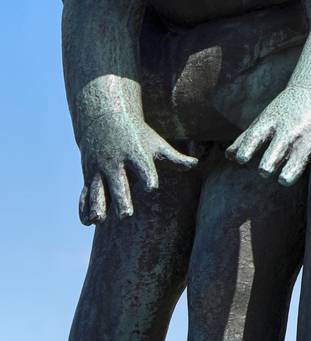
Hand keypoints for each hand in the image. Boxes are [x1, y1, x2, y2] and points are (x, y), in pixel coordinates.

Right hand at [78, 113, 198, 224]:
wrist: (104, 119)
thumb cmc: (136, 135)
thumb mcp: (156, 144)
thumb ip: (175, 158)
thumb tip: (197, 163)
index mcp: (135, 154)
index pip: (142, 166)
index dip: (147, 176)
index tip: (151, 187)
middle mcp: (116, 162)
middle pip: (118, 182)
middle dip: (121, 197)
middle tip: (126, 215)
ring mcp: (99, 169)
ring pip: (97, 189)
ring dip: (97, 204)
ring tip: (99, 219)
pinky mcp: (88, 175)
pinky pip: (84, 193)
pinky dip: (83, 207)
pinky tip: (87, 222)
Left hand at [227, 86, 310, 184]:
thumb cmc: (288, 111)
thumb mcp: (267, 119)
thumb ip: (247, 138)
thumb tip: (229, 157)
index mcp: (272, 123)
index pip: (256, 136)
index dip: (247, 148)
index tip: (242, 159)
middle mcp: (291, 130)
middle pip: (277, 148)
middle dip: (269, 162)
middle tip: (264, 171)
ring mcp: (310, 136)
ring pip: (300, 156)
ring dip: (291, 170)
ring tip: (283, 179)